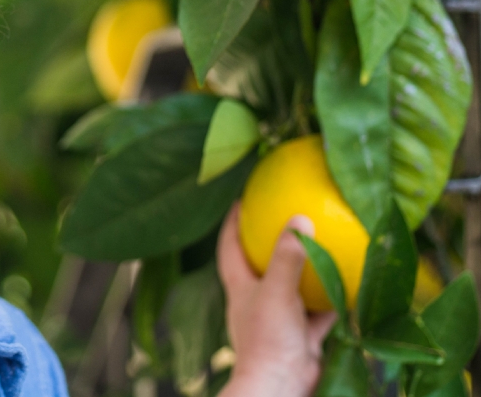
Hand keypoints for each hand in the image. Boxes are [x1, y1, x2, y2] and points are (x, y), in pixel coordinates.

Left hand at [216, 203, 336, 396]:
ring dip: (307, 272)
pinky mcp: (302, 337)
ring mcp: (280, 319)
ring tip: (324, 246)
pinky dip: (333, 300)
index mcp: (240, 287)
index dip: (232, 224)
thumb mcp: (276, 290)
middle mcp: (258, 301)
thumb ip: (288, 256)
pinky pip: (320, 312)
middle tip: (288, 220)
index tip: (241, 202)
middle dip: (271, 244)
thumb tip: (300, 219)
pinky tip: (351, 284)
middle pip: (261, 265)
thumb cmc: (268, 339)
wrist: (282, 388)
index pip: (229, 247)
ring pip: (294, 288)